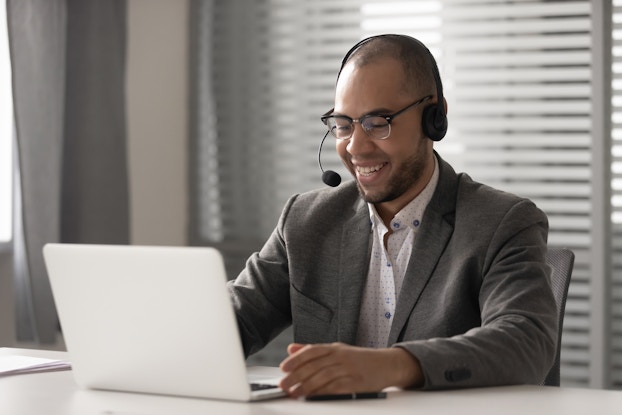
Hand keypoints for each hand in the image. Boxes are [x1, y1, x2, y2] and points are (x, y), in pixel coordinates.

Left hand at [278, 342, 422, 397]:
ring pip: (324, 377)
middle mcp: (341, 357)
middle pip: (314, 366)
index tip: (284, 368)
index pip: (311, 351)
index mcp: (335, 348)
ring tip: (294, 393)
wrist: (388, 364)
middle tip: (284, 384)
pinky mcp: (357, 383)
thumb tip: (291, 349)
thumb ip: (314, 350)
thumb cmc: (361, 359)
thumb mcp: (337, 350)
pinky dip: (324, 393)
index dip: (296, 359)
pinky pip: (337, 388)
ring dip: (306, 386)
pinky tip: (314, 397)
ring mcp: (349, 370)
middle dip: (296, 376)